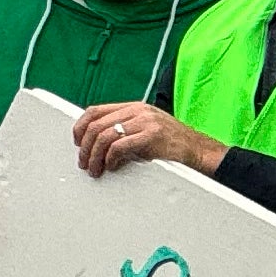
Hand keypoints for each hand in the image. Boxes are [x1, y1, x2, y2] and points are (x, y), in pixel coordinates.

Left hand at [71, 103, 219, 177]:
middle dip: (85, 147)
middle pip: (96, 125)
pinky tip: (112, 166)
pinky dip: (110, 159)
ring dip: (95, 156)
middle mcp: (138, 110)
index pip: (95, 110)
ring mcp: (145, 121)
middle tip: (84, 163)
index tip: (77, 143)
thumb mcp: (144, 131)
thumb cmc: (171, 144)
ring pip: (105, 136)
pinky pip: (119, 146)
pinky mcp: (151, 135)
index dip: (80, 127)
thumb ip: (123, 132)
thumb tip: (96, 146)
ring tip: (95, 169)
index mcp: (133, 107)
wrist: (198, 149)